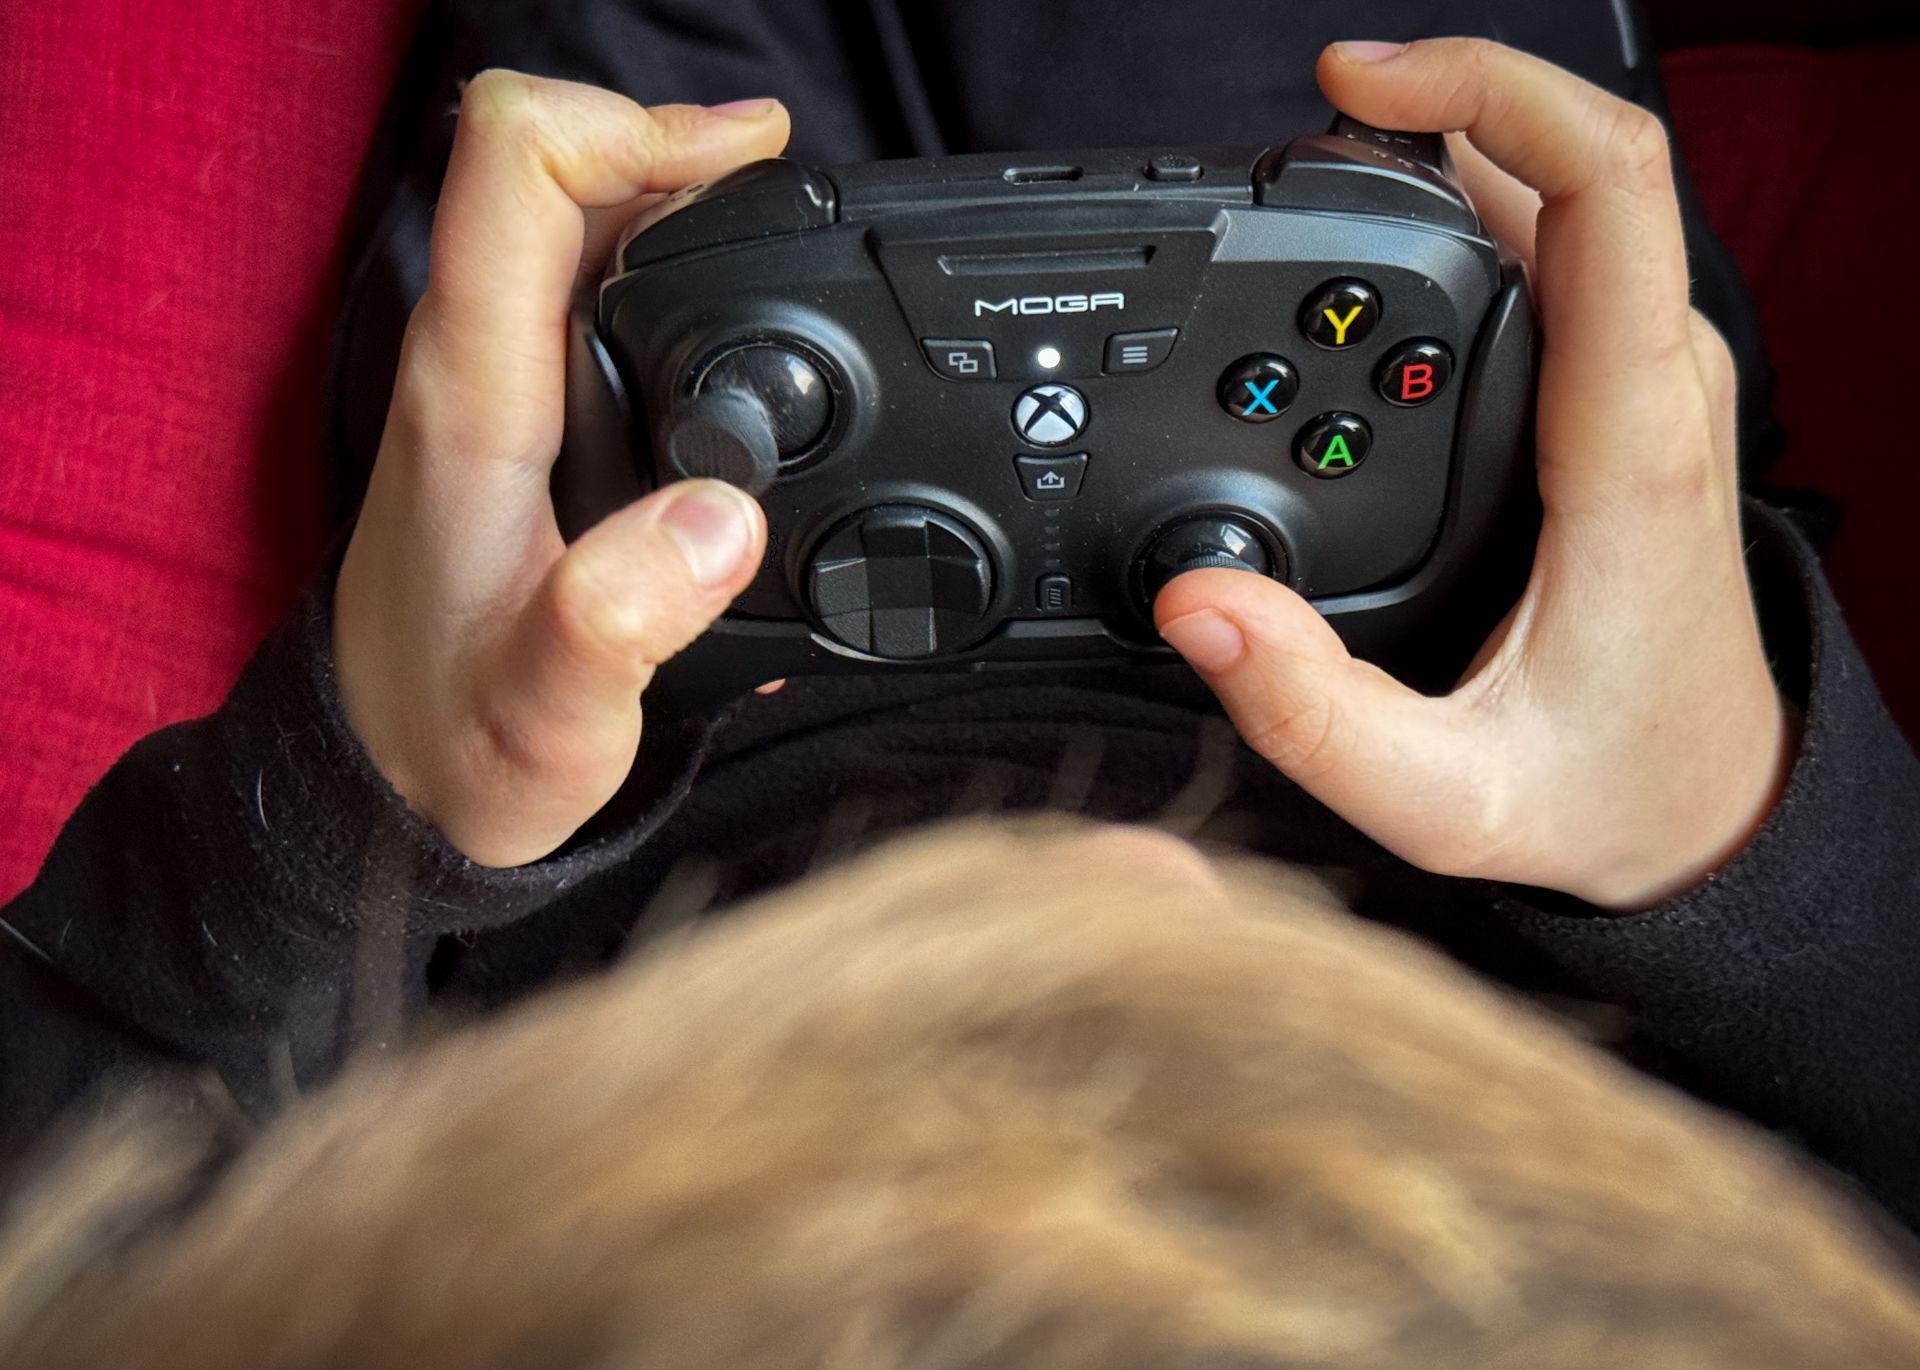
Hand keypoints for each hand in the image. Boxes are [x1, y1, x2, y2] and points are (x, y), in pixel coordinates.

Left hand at [334, 73, 789, 866]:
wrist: (393, 786)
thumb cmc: (458, 746)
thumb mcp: (549, 718)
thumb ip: (619, 623)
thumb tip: (720, 520)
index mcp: (475, 396)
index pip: (517, 166)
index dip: (636, 127)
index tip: (750, 165)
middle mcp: (470, 365)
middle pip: (555, 168)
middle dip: (677, 154)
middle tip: (792, 193)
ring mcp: (488, 383)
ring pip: (570, 223)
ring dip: (674, 205)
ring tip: (780, 235)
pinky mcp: (513, 414)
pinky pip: (581, 289)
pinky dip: (663, 268)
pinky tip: (730, 316)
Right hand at [1155, 39, 1791, 910]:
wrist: (1712, 813)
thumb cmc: (1607, 791)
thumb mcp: (1447, 799)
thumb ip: (1311, 718)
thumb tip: (1195, 606)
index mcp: (1624, 447)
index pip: (1603, 189)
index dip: (1485, 90)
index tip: (1353, 82)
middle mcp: (1653, 387)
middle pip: (1565, 166)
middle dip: (1429, 115)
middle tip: (1283, 155)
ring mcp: (1645, 382)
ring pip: (1560, 201)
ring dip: (1442, 160)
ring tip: (1306, 190)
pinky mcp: (1620, 396)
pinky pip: (1557, 251)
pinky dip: (1460, 217)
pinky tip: (1369, 254)